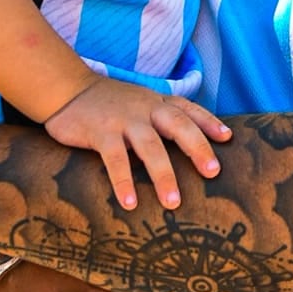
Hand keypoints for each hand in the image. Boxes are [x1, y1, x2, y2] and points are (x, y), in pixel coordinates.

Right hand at [38, 77, 232, 208]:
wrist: (65, 88)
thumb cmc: (105, 102)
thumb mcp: (137, 101)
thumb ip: (159, 116)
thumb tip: (188, 142)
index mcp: (155, 102)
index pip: (187, 109)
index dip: (209, 122)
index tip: (227, 138)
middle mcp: (144, 108)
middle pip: (178, 125)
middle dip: (197, 148)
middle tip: (212, 172)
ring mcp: (122, 120)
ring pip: (150, 146)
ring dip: (163, 175)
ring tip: (172, 202)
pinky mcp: (99, 132)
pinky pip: (115, 159)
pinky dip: (123, 181)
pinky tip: (129, 202)